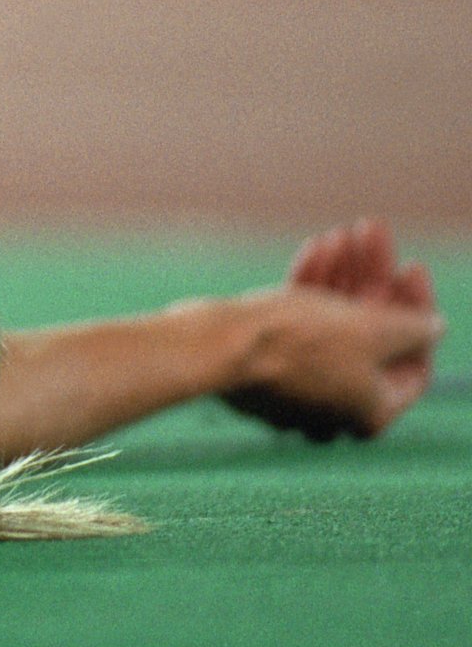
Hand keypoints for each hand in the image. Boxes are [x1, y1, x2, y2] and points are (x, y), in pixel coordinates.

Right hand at [222, 219, 443, 441]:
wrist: (212, 346)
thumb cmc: (295, 343)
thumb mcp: (373, 330)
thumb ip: (413, 327)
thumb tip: (433, 327)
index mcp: (370, 411)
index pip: (414, 360)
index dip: (418, 308)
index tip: (409, 266)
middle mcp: (336, 406)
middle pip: (371, 337)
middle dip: (372, 280)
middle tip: (371, 235)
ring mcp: (298, 385)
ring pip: (332, 326)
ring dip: (341, 276)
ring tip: (340, 235)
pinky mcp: (265, 364)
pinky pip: (299, 326)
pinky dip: (309, 289)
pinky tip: (314, 249)